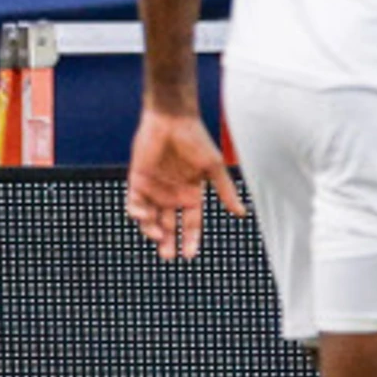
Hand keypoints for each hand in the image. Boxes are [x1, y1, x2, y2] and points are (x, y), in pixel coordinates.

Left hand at [127, 107, 244, 261]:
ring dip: (151, 230)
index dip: (190, 239)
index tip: (190, 256)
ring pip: (150, 218)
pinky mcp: (137, 180)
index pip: (191, 223)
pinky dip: (137, 212)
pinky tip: (143, 214)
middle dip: (168, 242)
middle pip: (169, 225)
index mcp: (192, 193)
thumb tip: (241, 214)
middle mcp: (172, 194)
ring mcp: (154, 189)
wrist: (171, 120)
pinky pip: (134, 203)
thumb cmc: (196, 141)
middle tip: (167, 256)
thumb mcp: (213, 168)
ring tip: (156, 235)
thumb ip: (225, 192)